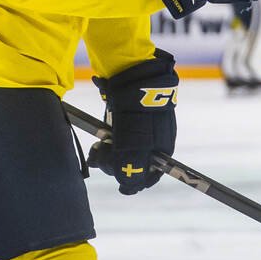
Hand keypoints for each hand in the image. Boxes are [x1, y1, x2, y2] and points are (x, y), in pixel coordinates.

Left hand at [87, 53, 177, 194]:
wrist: (131, 72)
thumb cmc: (137, 109)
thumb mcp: (135, 143)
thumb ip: (133, 166)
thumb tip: (129, 186)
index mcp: (162, 148)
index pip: (149, 175)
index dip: (133, 181)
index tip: (119, 183)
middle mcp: (153, 141)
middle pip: (133, 165)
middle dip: (115, 165)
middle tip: (102, 156)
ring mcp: (139, 130)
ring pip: (121, 154)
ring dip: (107, 155)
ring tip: (97, 147)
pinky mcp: (126, 121)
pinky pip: (115, 140)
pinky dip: (105, 144)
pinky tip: (98, 140)